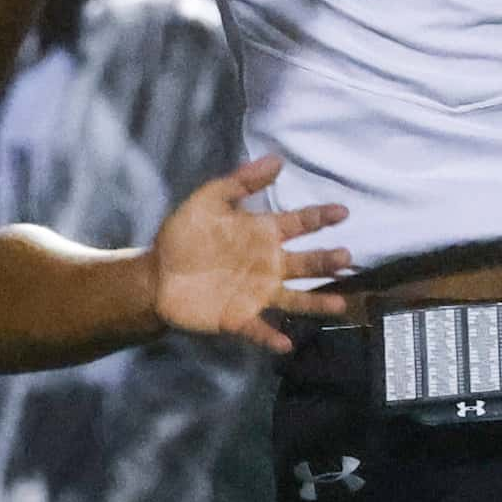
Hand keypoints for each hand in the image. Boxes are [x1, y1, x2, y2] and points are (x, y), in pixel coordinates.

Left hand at [149, 155, 351, 354]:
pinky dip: (271, 336)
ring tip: (339, 304)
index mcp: (262, 235)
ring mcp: (257, 293)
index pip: (299, 224)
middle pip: (305, 263)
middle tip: (345, 257)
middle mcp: (268, 265)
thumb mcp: (208, 201)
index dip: (320, 217)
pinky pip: (259, 328)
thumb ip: (240, 182)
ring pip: (295, 299)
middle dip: (326, 261)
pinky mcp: (239, 317)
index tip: (342, 211)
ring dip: (317, 303)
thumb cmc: (184, 235)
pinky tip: (285, 342)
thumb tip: (276, 159)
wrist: (156, 274)